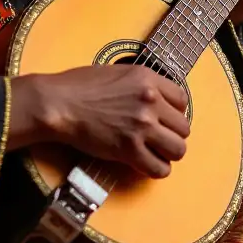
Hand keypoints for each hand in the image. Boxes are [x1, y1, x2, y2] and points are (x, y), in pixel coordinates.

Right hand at [9, 66, 189, 177]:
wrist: (59, 103)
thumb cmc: (80, 85)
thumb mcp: (119, 73)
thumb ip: (142, 85)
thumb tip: (156, 100)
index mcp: (148, 79)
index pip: (183, 100)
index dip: (174, 112)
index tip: (164, 118)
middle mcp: (151, 102)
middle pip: (183, 128)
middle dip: (172, 134)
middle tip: (156, 138)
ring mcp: (142, 126)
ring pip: (177, 149)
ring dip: (167, 153)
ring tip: (153, 152)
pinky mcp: (129, 150)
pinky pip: (159, 169)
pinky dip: (155, 170)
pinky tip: (144, 164)